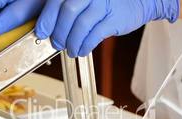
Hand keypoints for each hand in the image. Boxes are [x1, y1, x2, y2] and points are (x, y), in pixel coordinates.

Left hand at [35, 0, 179, 56]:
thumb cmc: (107, 2)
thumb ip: (67, 9)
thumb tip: (46, 27)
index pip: (56, 1)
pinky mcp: (114, 18)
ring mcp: (103, 4)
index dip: (46, 18)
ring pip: (80, 26)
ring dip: (72, 42)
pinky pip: (94, 36)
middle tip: (56, 43)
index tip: (41, 32)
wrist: (139, 1)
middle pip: (67, 12)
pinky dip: (85, 46)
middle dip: (58, 32)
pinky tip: (82, 50)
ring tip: (71, 49)